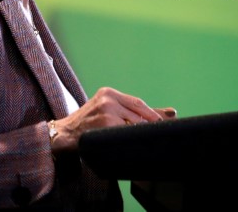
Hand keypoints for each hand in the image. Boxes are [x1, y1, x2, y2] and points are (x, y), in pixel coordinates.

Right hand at [50, 87, 176, 151]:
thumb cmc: (89, 124)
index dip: (153, 115)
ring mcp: (106, 111)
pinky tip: (126, 144)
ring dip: (137, 134)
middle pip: (138, 114)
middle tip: (155, 135)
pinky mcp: (105, 124)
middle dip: (148, 126)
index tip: (164, 123)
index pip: (138, 103)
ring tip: (135, 141)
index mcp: (108, 93)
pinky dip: (128, 140)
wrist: (65, 134)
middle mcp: (107, 99)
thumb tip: (172, 113)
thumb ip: (136, 111)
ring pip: (134, 125)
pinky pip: (125, 134)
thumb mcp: (109, 111)